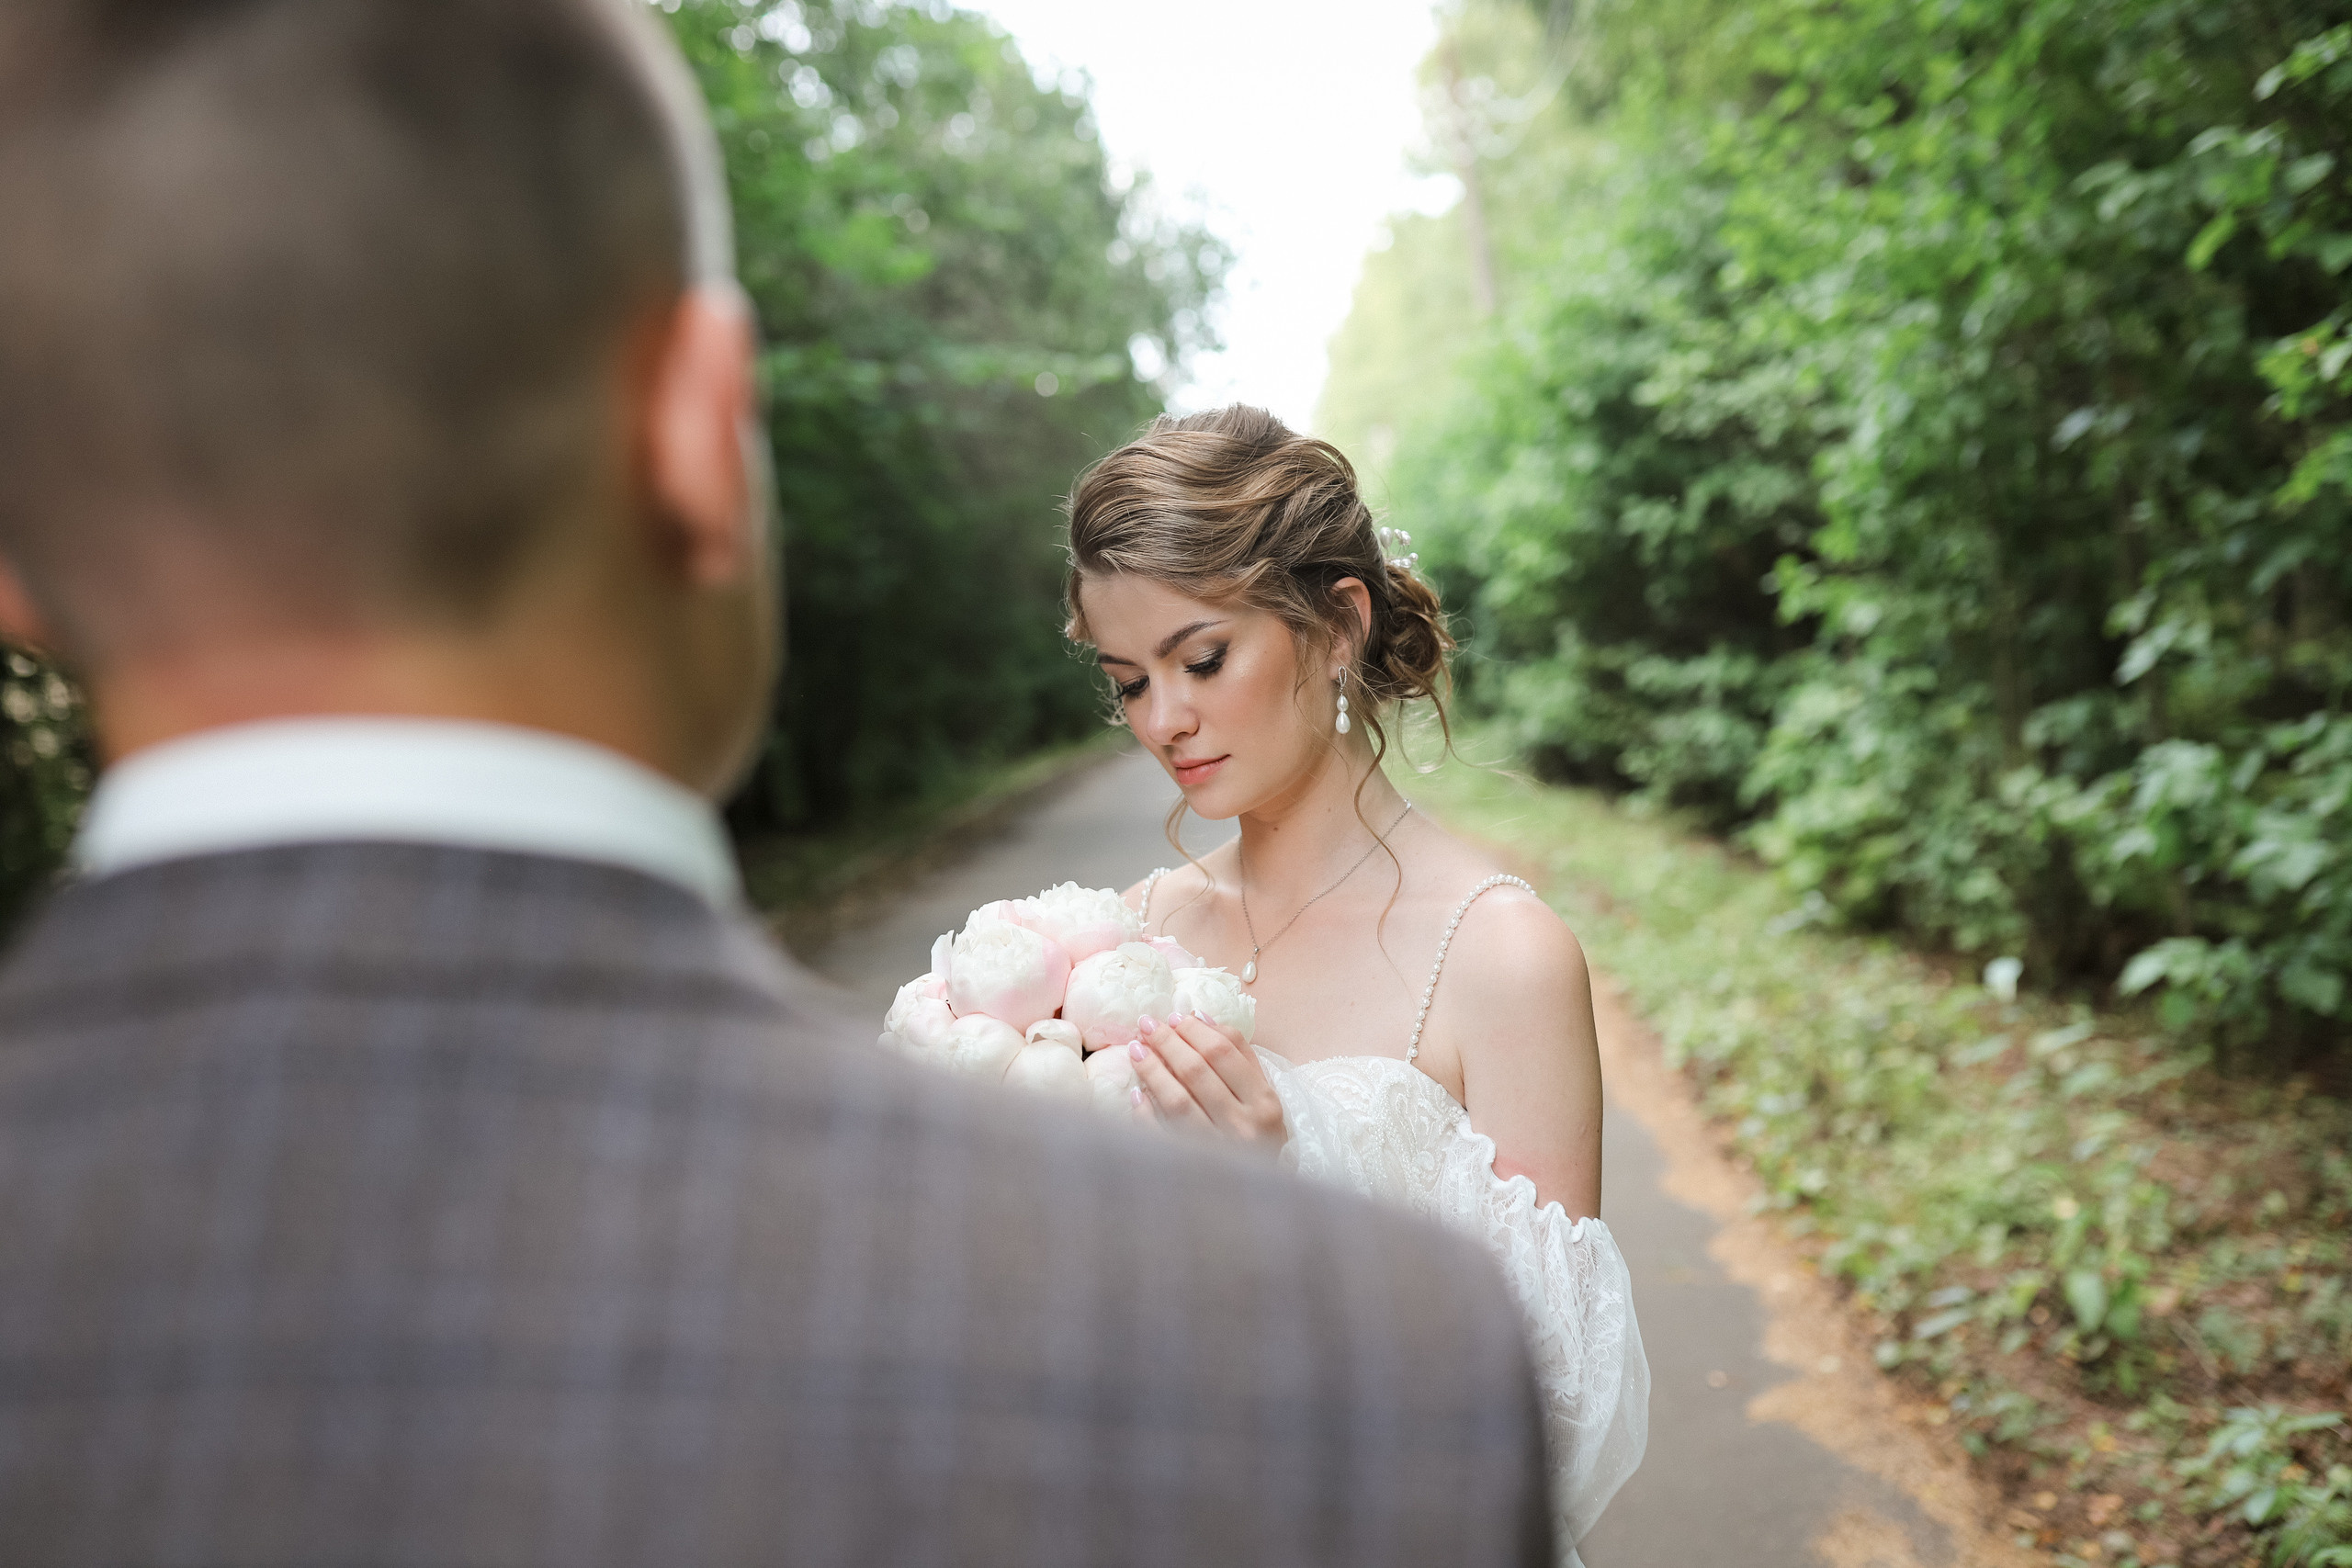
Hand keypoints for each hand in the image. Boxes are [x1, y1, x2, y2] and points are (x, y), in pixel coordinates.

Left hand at [1127, 1012, 1286, 1156]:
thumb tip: (1199, 1016)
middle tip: (1146, 1025)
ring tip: (1136, 1049)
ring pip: (1177, 1100)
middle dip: (1167, 1043)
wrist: (1257, 1196)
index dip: (1194, 1031)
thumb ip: (1239, 1054)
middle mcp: (1243, 1127)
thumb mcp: (1262, 1097)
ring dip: (1152, 1070)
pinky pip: (1160, 1134)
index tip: (1174, 1017)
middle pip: (1197, 1071)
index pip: (1224, 1053)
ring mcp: (1216, 1151)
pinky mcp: (1191, 1170)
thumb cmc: (1257, 1136)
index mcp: (1265, 1105)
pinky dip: (1145, 1112)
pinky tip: (1136, 1093)